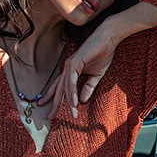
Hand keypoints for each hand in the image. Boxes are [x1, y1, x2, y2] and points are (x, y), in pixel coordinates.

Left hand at [39, 2, 156, 118]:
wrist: (108, 39)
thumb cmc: (102, 54)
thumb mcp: (96, 75)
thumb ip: (88, 87)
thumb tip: (82, 101)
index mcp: (71, 71)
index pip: (59, 86)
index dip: (53, 98)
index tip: (48, 109)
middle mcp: (67, 68)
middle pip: (59, 89)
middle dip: (55, 104)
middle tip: (51, 117)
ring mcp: (70, 65)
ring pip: (66, 87)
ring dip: (69, 102)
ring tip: (72, 114)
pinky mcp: (75, 63)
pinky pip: (72, 81)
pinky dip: (73, 92)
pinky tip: (74, 102)